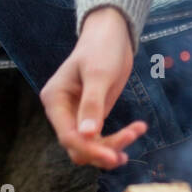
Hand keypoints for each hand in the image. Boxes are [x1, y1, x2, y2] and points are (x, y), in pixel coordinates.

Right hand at [40, 6, 146, 168]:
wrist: (111, 35)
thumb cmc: (101, 48)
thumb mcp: (98, 74)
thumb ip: (92, 104)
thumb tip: (88, 135)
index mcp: (54, 100)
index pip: (68, 136)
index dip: (89, 149)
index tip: (113, 156)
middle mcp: (62, 111)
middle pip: (78, 146)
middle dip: (102, 150)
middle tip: (126, 152)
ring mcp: (77, 115)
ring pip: (90, 146)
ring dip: (112, 146)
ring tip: (136, 132)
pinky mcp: (93, 116)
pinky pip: (101, 138)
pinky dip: (118, 139)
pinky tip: (137, 129)